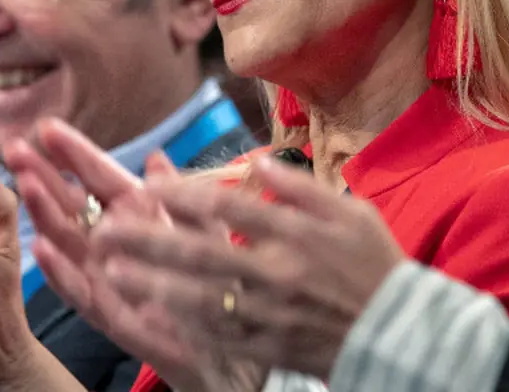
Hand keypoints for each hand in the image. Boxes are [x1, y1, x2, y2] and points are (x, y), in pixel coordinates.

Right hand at [6, 119, 265, 391]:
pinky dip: (58, 271)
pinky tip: (40, 248)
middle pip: (71, 203)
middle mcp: (111, 243)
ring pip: (66, 241)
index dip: (75, 152)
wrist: (225, 352)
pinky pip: (78, 291)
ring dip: (44, 213)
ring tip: (24, 184)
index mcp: (137, 216)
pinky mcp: (107, 315)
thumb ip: (182, 198)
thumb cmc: (213, 287)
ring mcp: (103, 278)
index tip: (46, 127)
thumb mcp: (206, 234)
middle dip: (43, 174)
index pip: (99, 176)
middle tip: (14, 147)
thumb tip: (156, 158)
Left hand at [91, 156, 404, 380]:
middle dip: (151, 242)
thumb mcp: (350, 212)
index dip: (187, 197)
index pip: (232, 211)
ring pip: (203, 300)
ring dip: (154, 286)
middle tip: (106, 231)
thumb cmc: (374, 265)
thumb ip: (301, 187)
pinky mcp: (270, 346)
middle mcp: (279, 274)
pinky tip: (150, 314)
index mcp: (298, 235)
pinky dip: (183, 325)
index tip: (150, 186)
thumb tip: (258, 162)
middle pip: (204, 255)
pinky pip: (221, 336)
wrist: (402, 333)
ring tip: (113, 273)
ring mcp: (272, 314)